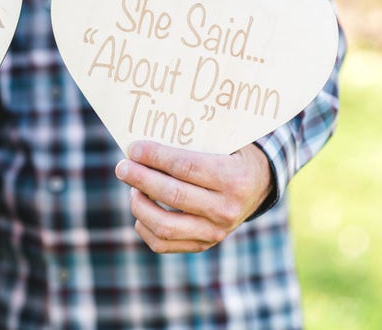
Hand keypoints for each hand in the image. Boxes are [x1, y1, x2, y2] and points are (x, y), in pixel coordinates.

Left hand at [115, 141, 272, 252]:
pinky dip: (145, 228)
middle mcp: (226, 209)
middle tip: (122, 166)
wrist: (259, 185)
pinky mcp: (204, 244)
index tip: (133, 148)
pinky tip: (140, 209)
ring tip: (132, 187)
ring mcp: (216, 231)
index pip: (185, 167)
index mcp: (234, 178)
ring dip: (139, 204)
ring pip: (165, 225)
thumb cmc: (232, 154)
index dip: (155, 157)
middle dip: (140, 178)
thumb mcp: (225, 139)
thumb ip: (194, 137)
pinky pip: (164, 244)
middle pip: (172, 195)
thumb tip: (149, 138)